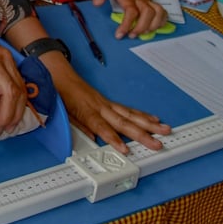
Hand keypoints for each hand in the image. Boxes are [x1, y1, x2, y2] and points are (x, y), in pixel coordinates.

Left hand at [50, 66, 169, 153]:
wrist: (58, 73)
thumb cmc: (59, 93)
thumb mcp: (63, 113)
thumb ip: (79, 126)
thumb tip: (92, 140)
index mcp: (87, 111)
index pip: (103, 128)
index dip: (114, 139)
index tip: (126, 149)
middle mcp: (101, 107)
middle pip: (124, 122)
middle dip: (142, 134)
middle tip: (157, 143)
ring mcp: (106, 103)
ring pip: (131, 115)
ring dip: (149, 123)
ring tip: (164, 129)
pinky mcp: (109, 101)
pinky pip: (128, 109)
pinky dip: (141, 114)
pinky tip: (153, 118)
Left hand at [93, 0, 167, 37]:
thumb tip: (97, 3)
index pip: (131, 11)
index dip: (127, 24)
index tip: (119, 34)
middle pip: (147, 14)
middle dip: (140, 28)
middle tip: (131, 35)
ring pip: (157, 13)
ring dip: (151, 26)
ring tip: (142, 33)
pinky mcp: (151, 1)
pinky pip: (162, 11)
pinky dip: (161, 21)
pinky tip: (153, 27)